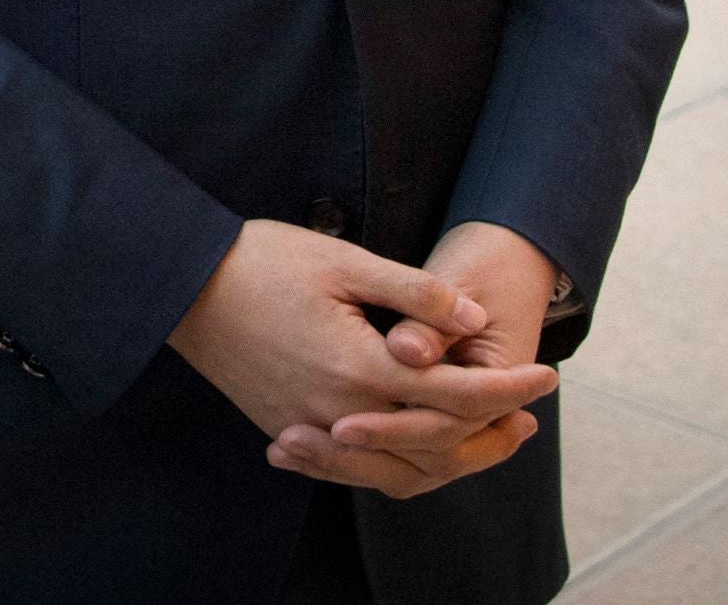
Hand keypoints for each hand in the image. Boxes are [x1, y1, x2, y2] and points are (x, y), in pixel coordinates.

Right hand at [169, 220, 553, 499]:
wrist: (176, 284)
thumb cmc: (258, 261)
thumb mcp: (342, 260)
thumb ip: (414, 294)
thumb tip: (475, 324)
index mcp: (360, 367)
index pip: (457, 395)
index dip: (510, 388)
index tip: (550, 374)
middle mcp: (340, 411)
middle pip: (437, 445)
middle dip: (492, 430)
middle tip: (529, 410)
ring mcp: (311, 428)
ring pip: (399, 468)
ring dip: (451, 456)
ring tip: (485, 435)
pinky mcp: (287, 429)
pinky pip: (357, 468)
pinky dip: (397, 464)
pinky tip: (413, 446)